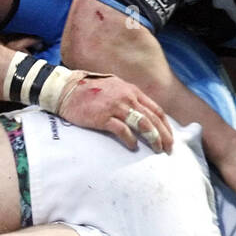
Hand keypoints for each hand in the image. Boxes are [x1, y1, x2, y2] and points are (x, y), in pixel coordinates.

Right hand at [56, 72, 173, 153]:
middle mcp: (127, 97)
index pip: (156, 109)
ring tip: (157, 149)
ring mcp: (115, 107)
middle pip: (152, 118)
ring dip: (152, 138)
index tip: (169, 137)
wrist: (66, 89)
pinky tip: (133, 147)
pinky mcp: (103, 117)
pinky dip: (130, 140)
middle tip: (168, 148)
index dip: (165, 125)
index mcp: (131, 90)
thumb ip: (128, 97)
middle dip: (164, 135)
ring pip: (142, 124)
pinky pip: (123, 130)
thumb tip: (140, 112)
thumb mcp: (114, 87)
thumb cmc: (88, 89)